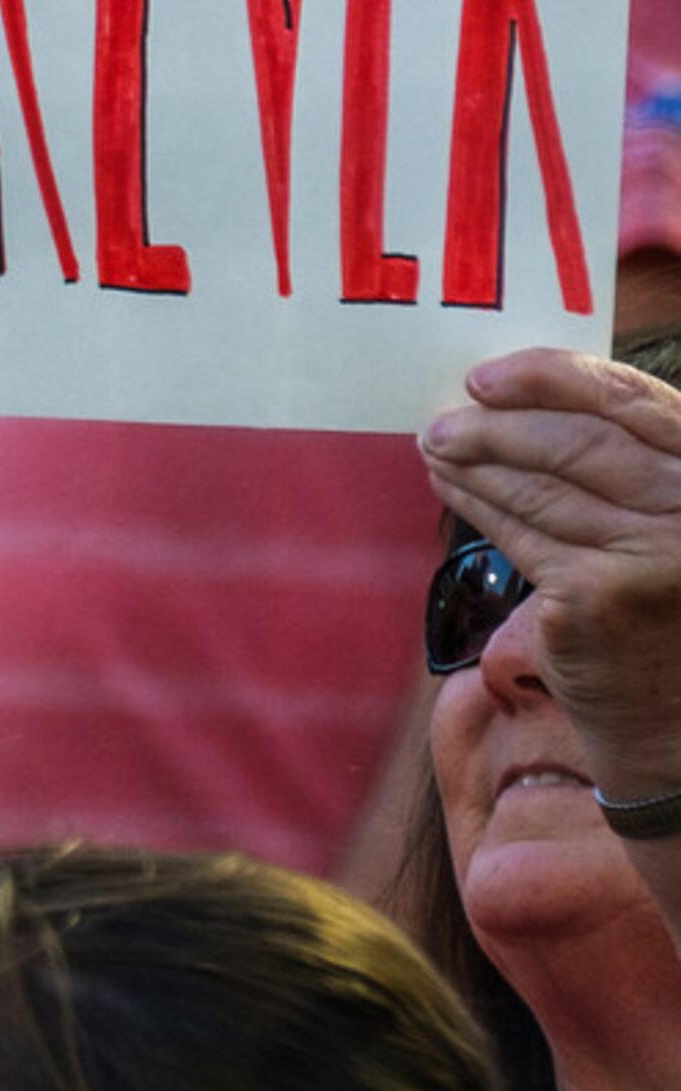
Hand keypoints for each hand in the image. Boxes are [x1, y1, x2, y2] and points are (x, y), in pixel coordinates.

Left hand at [422, 347, 680, 782]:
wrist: (673, 714)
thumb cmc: (663, 596)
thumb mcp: (668, 513)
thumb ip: (626, 456)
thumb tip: (515, 394)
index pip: (632, 400)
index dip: (551, 377)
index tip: (485, 376)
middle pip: (577, 441)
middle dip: (496, 425)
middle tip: (442, 420)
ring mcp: (651, 555)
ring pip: (538, 486)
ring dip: (473, 461)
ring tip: (434, 446)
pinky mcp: (594, 595)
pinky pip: (517, 533)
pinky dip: (475, 503)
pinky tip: (450, 486)